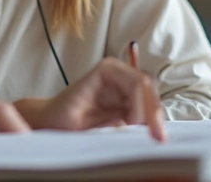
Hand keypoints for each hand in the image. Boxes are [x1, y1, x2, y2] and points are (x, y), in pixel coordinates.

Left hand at [35, 57, 166, 141]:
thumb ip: (104, 123)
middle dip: (155, 113)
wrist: (53, 121)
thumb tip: (129, 126)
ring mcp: (127, 88)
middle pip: (150, 90)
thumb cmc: (60, 118)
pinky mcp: (130, 103)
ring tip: (153, 140)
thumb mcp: (78, 122)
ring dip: (154, 120)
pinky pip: (147, 111)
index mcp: (108, 70)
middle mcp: (121, 74)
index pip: (138, 83)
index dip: (143, 105)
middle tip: (158, 139)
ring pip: (152, 100)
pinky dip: (149, 124)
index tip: (137, 127)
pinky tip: (148, 136)